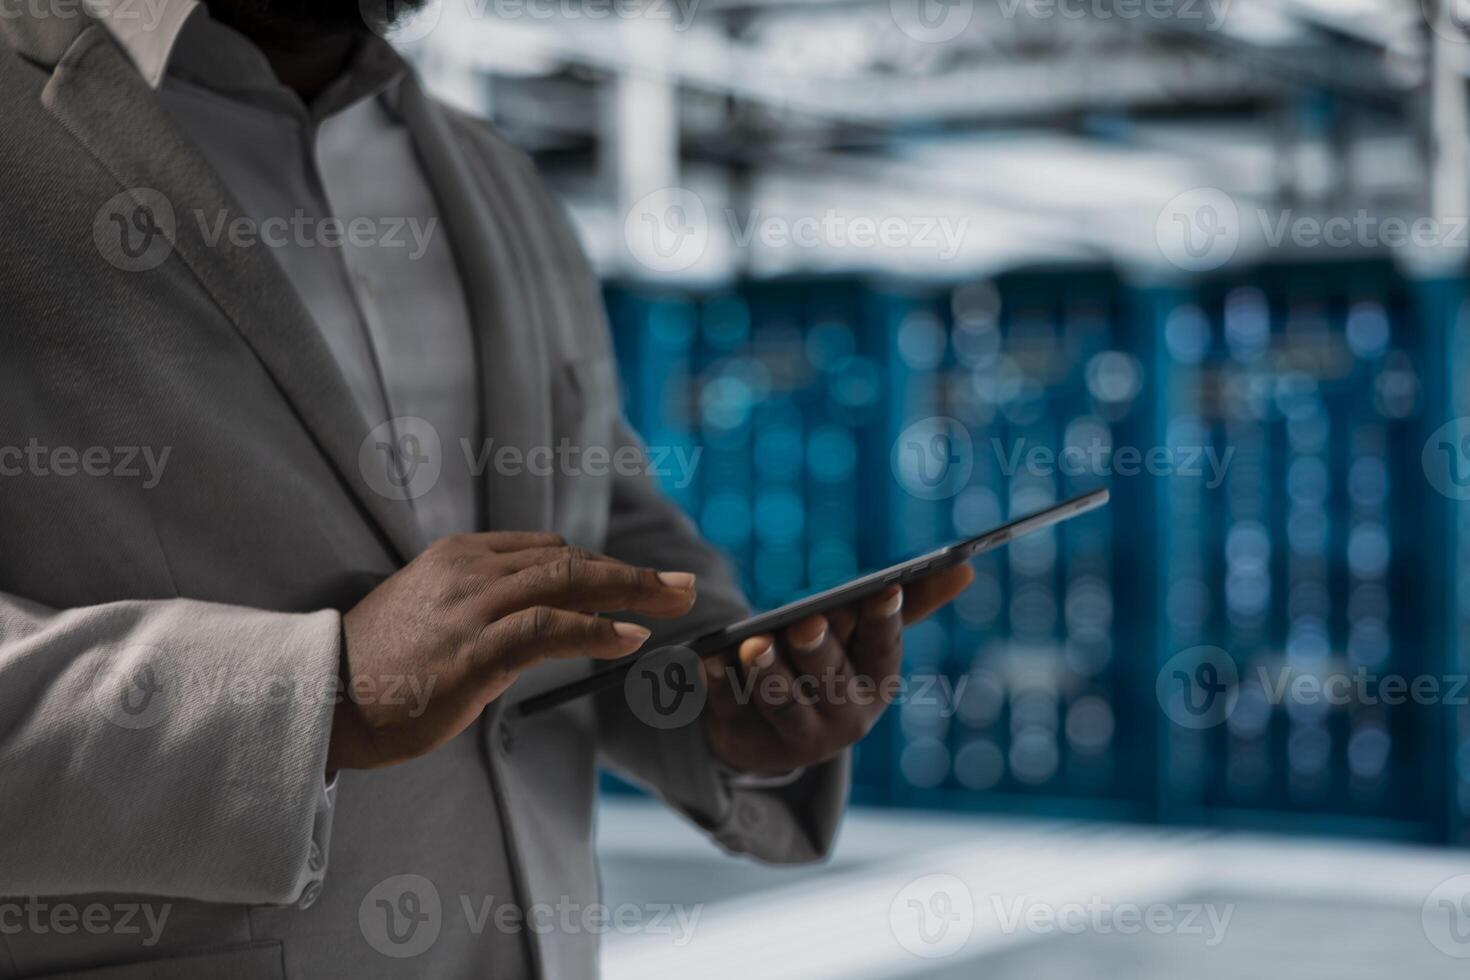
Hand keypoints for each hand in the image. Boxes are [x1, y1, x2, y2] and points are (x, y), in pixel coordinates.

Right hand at [327, 531, 696, 770]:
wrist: (325, 699)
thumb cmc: (382, 669)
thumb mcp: (436, 619)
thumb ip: (487, 609)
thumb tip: (545, 627)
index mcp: (460, 556)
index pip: (547, 550)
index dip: (598, 568)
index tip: (634, 586)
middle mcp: (470, 570)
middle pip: (569, 559)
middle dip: (632, 573)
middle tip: (680, 586)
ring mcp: (473, 605)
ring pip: (569, 581)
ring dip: (632, 589)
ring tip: (675, 602)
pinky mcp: (476, 647)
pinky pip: (550, 627)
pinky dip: (597, 630)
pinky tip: (629, 637)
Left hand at [701, 564, 973, 774]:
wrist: (775, 733)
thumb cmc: (831, 666)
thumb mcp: (865, 637)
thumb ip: (910, 604)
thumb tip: (966, 567)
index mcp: (876, 685)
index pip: (883, 651)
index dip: (884, 622)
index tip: (882, 590)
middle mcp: (843, 718)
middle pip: (830, 680)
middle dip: (818, 651)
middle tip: (804, 623)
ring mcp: (795, 738)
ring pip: (782, 704)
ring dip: (768, 674)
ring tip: (753, 644)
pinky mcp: (747, 744)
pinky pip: (732, 714)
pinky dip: (718, 689)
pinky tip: (706, 662)